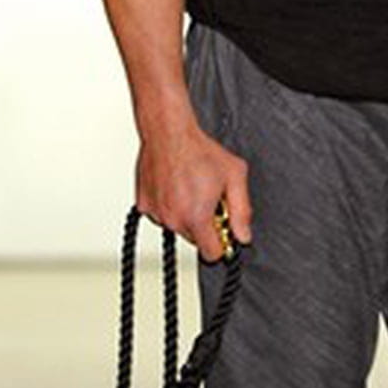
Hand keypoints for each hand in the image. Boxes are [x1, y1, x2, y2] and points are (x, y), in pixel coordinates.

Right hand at [135, 119, 252, 259]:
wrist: (168, 133)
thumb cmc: (199, 151)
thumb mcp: (235, 177)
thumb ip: (242, 211)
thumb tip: (243, 235)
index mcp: (197, 217)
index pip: (211, 254)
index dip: (222, 244)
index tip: (224, 229)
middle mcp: (173, 219)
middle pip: (196, 240)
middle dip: (205, 225)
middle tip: (210, 200)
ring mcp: (156, 213)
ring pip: (178, 227)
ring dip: (187, 215)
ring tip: (193, 189)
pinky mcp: (144, 205)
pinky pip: (162, 215)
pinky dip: (170, 206)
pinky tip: (177, 187)